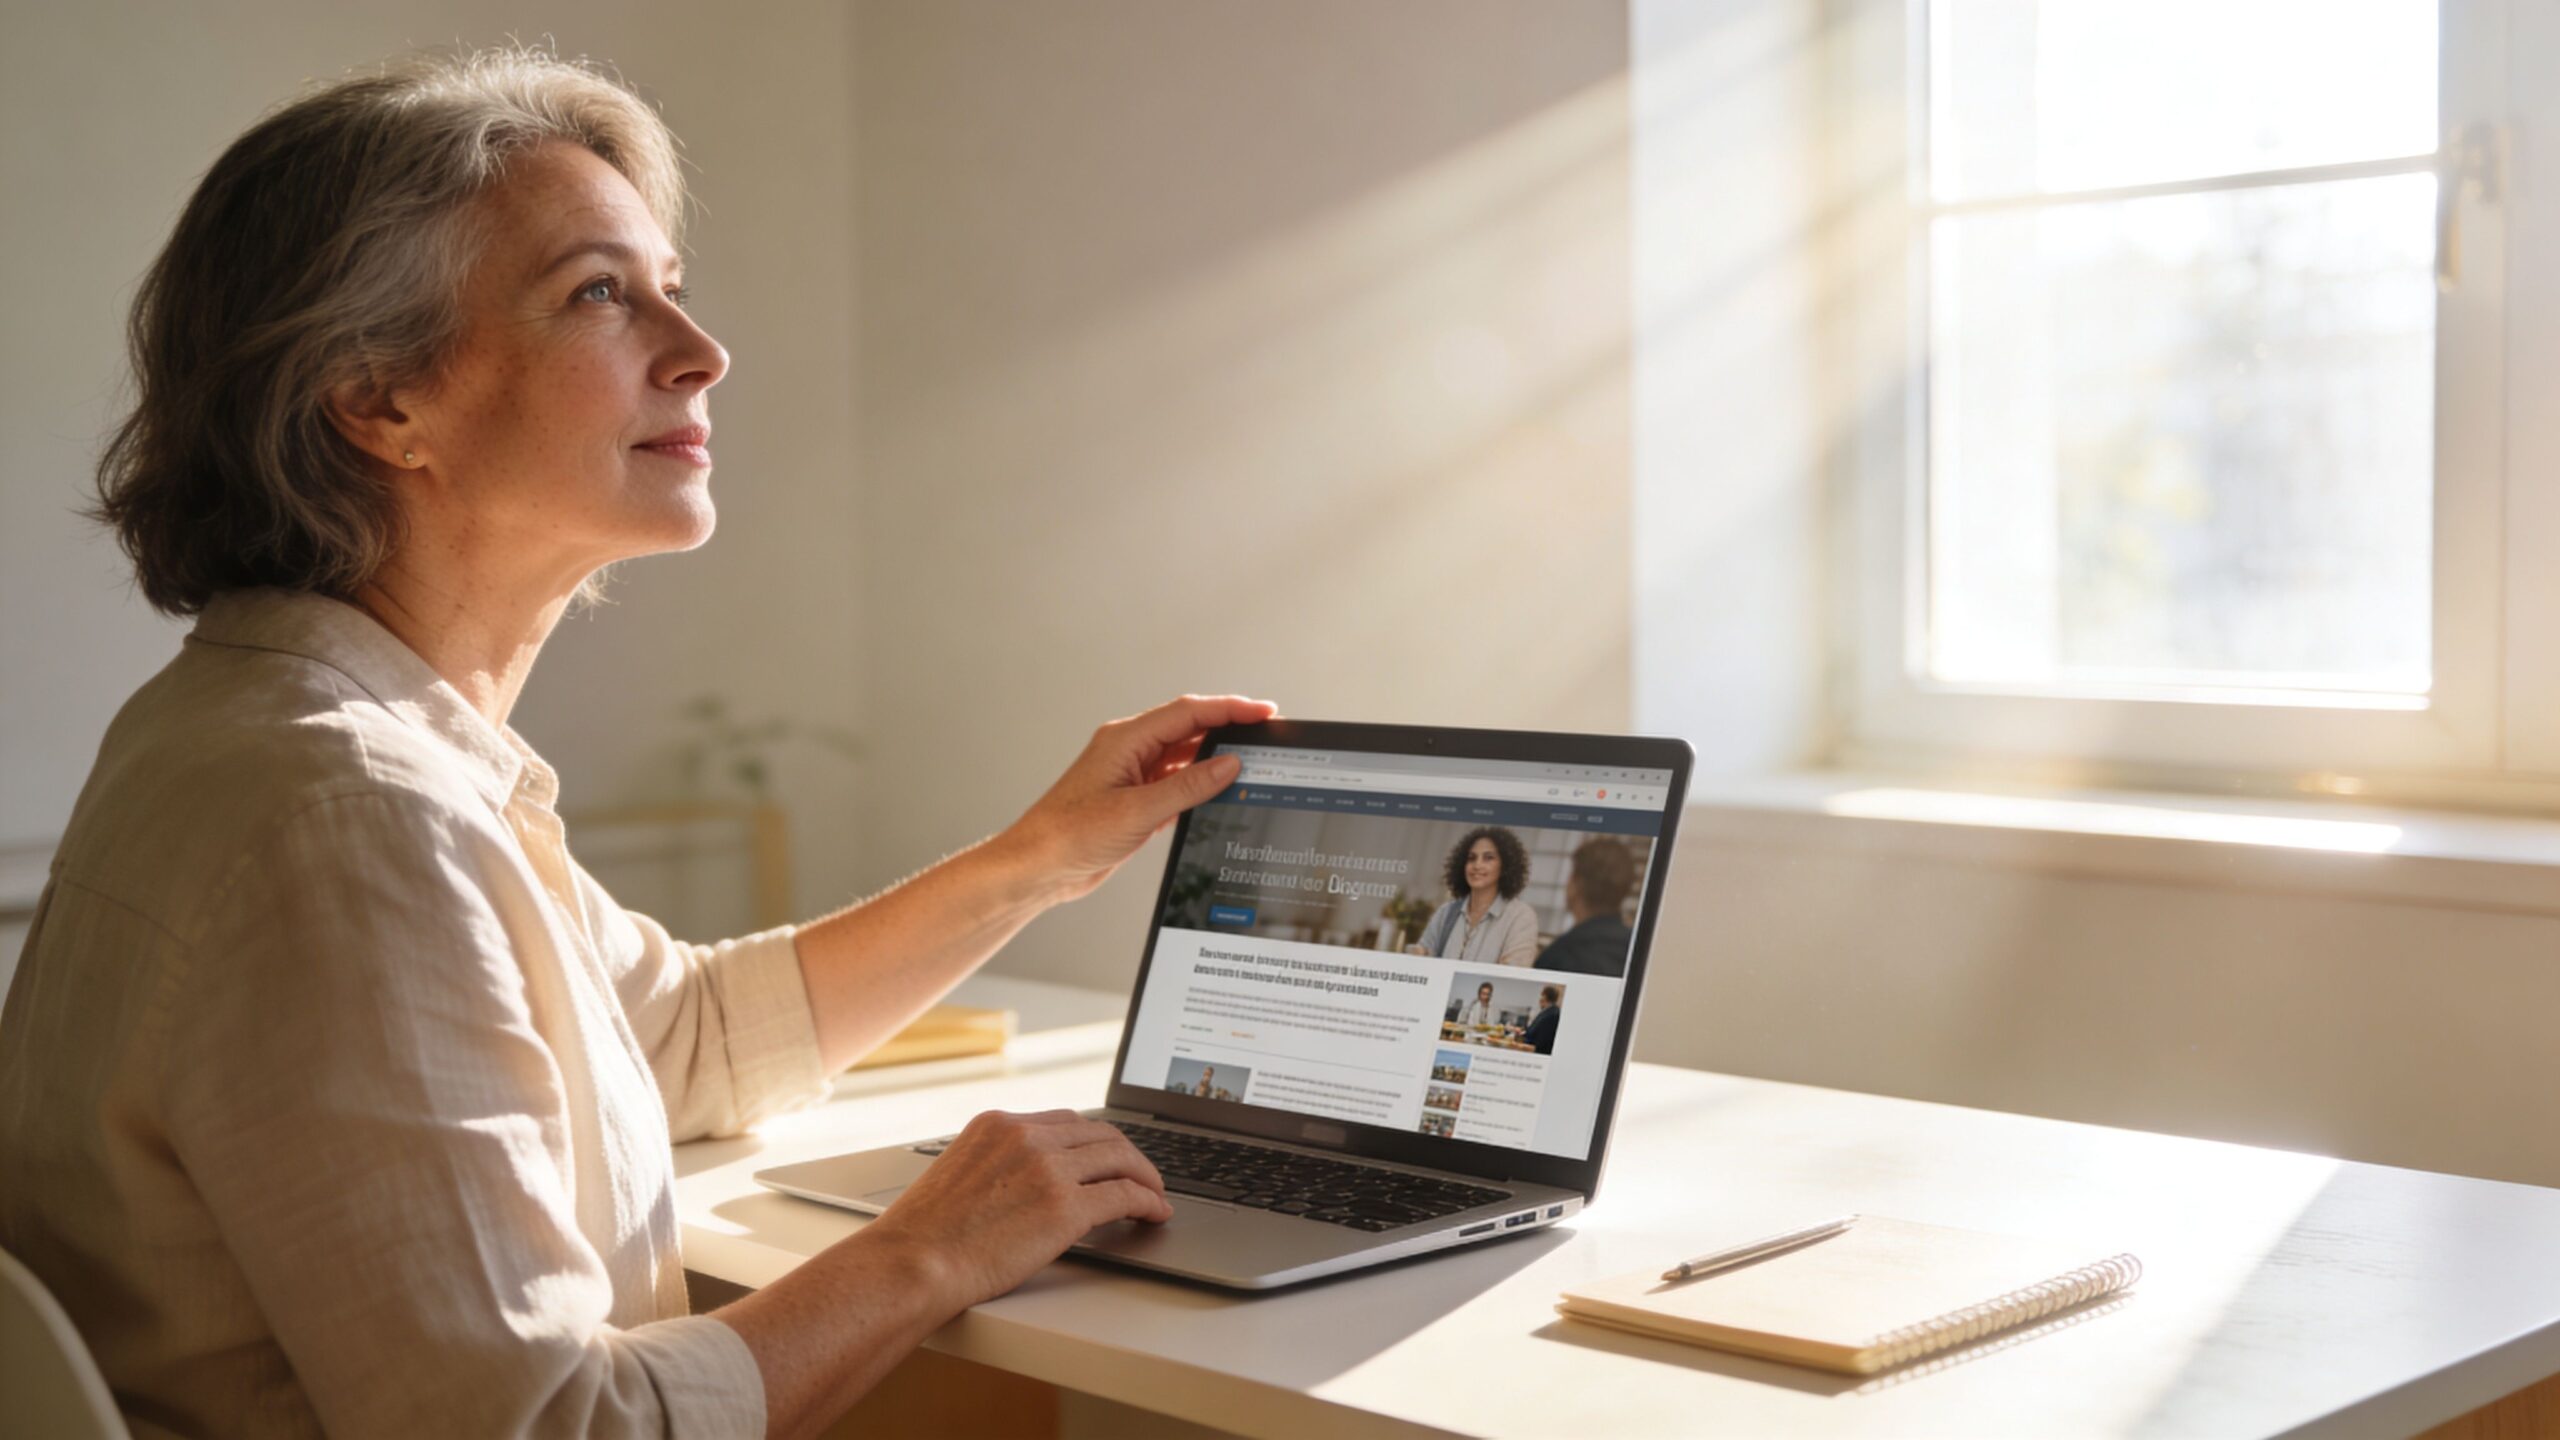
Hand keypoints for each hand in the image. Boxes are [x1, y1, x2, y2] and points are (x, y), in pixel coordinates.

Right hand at [861, 1109, 1171, 1310]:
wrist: (912, 1264)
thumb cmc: (924, 1237)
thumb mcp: (956, 1176)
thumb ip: (994, 1167)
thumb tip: (1022, 1186)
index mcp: (996, 1124)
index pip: (1065, 1121)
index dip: (1095, 1140)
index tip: (1109, 1156)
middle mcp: (1025, 1136)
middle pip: (1099, 1133)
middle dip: (1128, 1155)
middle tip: (1143, 1175)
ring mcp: (1048, 1169)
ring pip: (1119, 1158)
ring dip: (1145, 1176)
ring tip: (1156, 1195)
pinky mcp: (1066, 1207)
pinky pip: (1124, 1195)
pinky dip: (1147, 1202)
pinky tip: (1154, 1214)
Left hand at [1002, 694, 1275, 903]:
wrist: (1039, 867)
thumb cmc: (1067, 834)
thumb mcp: (1137, 811)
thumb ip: (1187, 787)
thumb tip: (1228, 766)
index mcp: (1125, 740)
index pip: (1188, 712)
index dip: (1230, 708)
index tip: (1263, 711)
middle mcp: (1130, 752)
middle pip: (1189, 729)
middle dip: (1228, 729)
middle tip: (1265, 733)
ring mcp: (1132, 777)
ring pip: (1184, 758)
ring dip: (1215, 761)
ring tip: (1250, 765)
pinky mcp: (1135, 802)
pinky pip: (1176, 784)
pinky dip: (1199, 787)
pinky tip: (1219, 795)